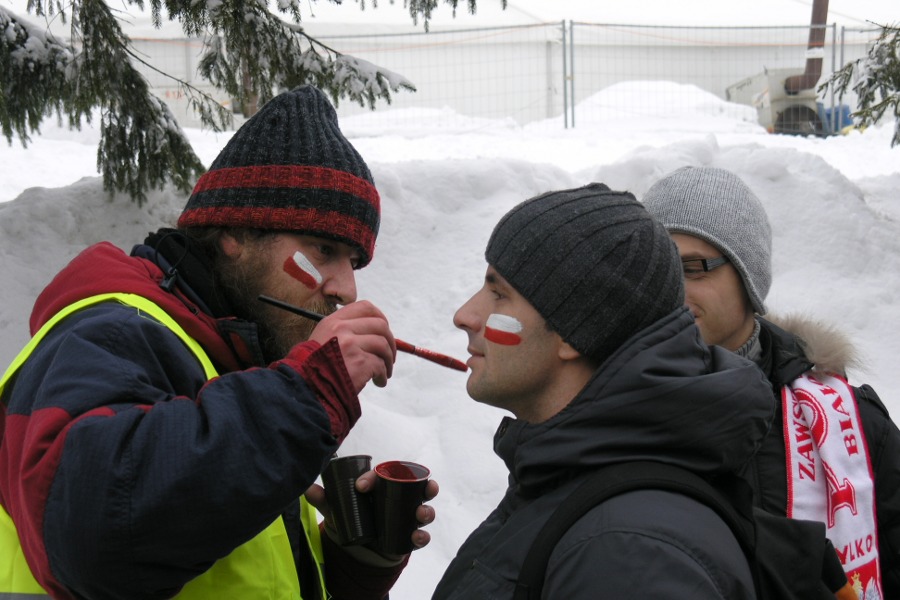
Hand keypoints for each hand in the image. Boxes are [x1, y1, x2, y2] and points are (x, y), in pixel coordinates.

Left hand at [304, 470, 438, 553]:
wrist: (358, 548)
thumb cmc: (352, 519)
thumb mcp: (337, 510)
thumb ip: (323, 499)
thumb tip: (306, 488)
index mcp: (383, 485)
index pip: (385, 474)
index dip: (375, 477)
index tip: (360, 487)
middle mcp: (400, 497)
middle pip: (418, 486)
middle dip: (426, 485)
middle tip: (426, 487)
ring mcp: (407, 516)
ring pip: (424, 509)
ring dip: (427, 510)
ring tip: (421, 514)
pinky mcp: (409, 535)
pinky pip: (421, 535)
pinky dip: (422, 536)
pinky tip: (417, 537)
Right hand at [308, 301, 395, 391]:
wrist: (305, 390)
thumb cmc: (314, 370)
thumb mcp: (322, 341)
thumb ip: (343, 333)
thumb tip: (374, 334)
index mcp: (333, 322)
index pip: (365, 307)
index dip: (380, 317)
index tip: (384, 331)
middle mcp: (341, 329)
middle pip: (380, 325)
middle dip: (390, 341)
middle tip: (389, 356)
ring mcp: (350, 345)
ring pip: (383, 345)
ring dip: (388, 360)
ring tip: (385, 373)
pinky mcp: (359, 362)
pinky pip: (380, 365)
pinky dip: (383, 375)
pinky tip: (378, 382)